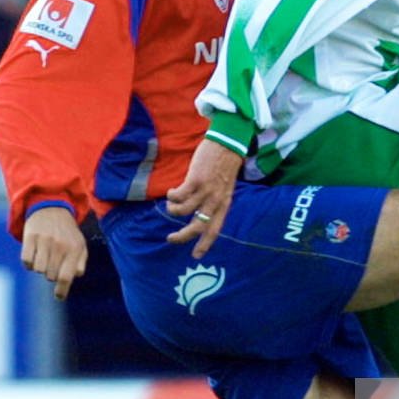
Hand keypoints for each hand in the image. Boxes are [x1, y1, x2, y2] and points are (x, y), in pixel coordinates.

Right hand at [22, 205, 86, 300]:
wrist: (52, 208)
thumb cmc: (67, 232)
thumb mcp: (80, 245)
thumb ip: (80, 263)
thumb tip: (73, 277)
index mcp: (75, 249)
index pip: (67, 276)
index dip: (62, 290)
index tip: (58, 297)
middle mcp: (60, 245)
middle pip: (50, 276)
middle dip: (51, 274)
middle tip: (52, 263)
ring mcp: (45, 240)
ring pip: (37, 270)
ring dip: (39, 268)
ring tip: (44, 257)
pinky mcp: (30, 236)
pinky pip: (26, 261)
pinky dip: (29, 262)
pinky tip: (34, 254)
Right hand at [166, 138, 242, 257]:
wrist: (228, 142)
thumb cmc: (224, 163)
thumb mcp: (224, 187)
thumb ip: (214, 200)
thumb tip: (200, 212)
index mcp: (224, 203)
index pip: (215, 229)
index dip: (205, 244)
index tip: (196, 255)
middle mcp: (216, 200)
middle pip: (198, 226)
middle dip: (183, 237)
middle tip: (170, 239)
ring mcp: (206, 191)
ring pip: (183, 212)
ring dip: (173, 210)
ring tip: (171, 204)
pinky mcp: (195, 180)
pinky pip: (178, 196)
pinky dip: (171, 196)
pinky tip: (171, 192)